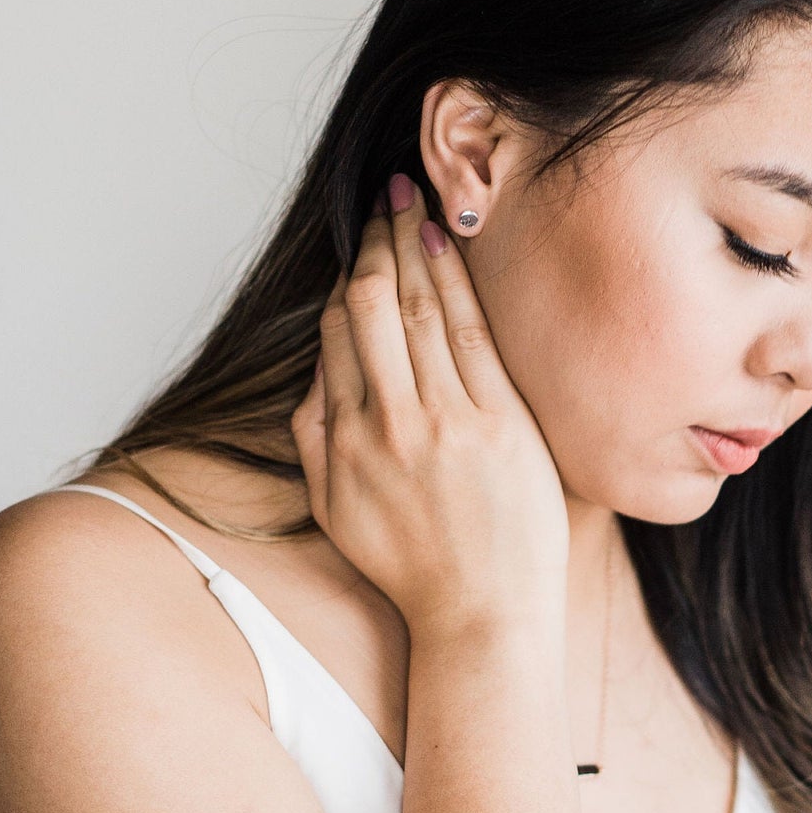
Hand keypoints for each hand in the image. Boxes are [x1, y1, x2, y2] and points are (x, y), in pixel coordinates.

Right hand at [290, 173, 570, 640]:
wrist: (482, 616)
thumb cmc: (414, 566)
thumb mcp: (335, 510)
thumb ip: (314, 438)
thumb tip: (317, 368)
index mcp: (344, 444)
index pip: (340, 335)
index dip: (351, 278)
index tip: (363, 243)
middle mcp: (388, 426)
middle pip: (376, 308)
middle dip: (379, 242)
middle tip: (387, 197)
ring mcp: (444, 423)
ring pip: (421, 309)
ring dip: (416, 244)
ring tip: (415, 200)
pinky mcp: (498, 425)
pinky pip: (470, 334)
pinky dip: (455, 281)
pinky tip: (448, 242)